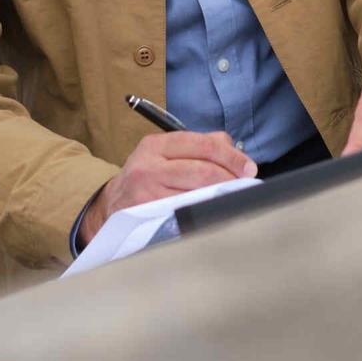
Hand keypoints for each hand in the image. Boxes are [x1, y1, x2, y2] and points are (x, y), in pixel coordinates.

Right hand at [77, 131, 255, 246]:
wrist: (113, 206)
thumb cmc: (148, 178)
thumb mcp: (165, 154)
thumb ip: (200, 146)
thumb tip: (235, 150)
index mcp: (155, 146)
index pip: (202, 144)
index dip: (231, 156)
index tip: (248, 167)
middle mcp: (148, 167)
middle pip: (202, 171)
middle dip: (230, 178)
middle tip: (245, 184)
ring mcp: (146, 193)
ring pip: (196, 194)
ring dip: (221, 197)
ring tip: (234, 197)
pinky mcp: (148, 216)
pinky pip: (185, 214)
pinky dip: (205, 213)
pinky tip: (215, 212)